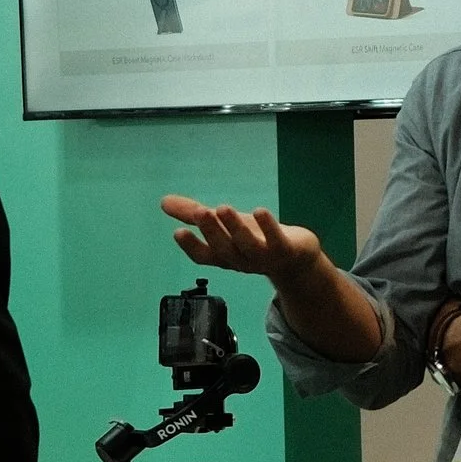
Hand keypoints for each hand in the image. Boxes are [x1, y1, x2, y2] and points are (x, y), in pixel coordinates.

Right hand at [159, 195, 324, 289]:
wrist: (296, 259)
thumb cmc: (254, 239)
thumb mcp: (224, 226)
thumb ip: (194, 215)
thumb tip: (163, 202)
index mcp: (225, 256)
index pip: (204, 256)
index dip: (191, 247)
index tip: (177, 232)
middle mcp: (242, 260)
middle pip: (224, 249)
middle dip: (211, 231)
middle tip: (200, 212)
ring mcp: (264, 257)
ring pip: (247, 245)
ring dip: (234, 228)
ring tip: (223, 208)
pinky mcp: (286, 250)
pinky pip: (276, 240)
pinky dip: (268, 227)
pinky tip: (260, 211)